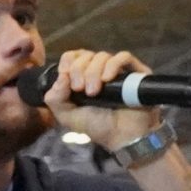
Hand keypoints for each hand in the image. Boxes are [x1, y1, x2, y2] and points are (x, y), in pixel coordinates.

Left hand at [39, 48, 164, 153]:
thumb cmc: (97, 126)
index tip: (65, 76)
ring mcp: (118, 70)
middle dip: (78, 70)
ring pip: (102, 56)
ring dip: (93, 71)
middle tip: (80, 89)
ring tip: (93, 92)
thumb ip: (55, 98)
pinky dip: (112, 65)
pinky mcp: (136, 72)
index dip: (67, 62)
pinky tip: (107, 79)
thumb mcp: (67, 116)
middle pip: (85, 55)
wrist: (122, 136)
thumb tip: (61, 77)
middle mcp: (99, 71)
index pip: (73, 56)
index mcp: (82, 78)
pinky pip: (124, 57)